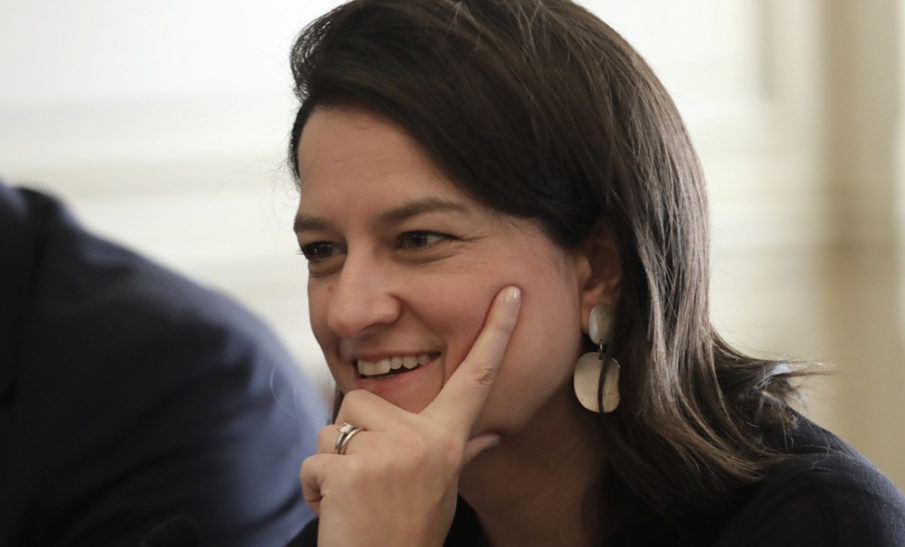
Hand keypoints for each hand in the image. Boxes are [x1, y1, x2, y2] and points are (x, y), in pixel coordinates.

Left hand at [300, 286, 521, 546]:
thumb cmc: (409, 530)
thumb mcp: (444, 488)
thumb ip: (462, 452)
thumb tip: (492, 434)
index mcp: (448, 441)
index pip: (477, 379)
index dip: (496, 333)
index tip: (510, 293)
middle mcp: (424, 441)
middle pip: (362, 398)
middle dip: (353, 437)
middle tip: (371, 482)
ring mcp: (387, 454)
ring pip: (334, 427)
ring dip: (333, 463)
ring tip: (357, 498)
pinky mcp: (349, 471)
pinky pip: (314, 461)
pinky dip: (315, 488)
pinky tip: (338, 512)